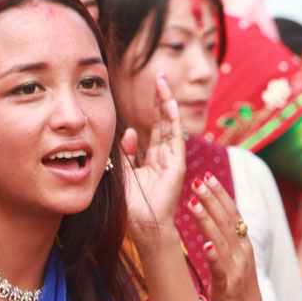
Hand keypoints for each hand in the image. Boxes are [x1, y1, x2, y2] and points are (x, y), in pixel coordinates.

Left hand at [123, 73, 185, 242]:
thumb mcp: (124, 172)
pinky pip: (175, 138)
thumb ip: (126, 152)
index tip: (151, 86)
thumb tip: (129, 132)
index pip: (155, 126)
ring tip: (163, 83)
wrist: (143, 225)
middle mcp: (165, 156)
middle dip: (161, 98)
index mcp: (153, 158)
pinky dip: (172, 121)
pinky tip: (169, 105)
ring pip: (170, 125)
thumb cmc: (133, 204)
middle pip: (164, 121)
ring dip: (166, 103)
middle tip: (160, 76)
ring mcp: (173, 160)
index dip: (153, 107)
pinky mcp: (176, 166)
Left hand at [186, 171, 274, 300]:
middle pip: (227, 220)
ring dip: (207, 219)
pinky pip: (220, 269)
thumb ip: (225, 249)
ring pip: (221, 239)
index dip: (220, 195)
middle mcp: (242, 255)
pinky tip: (205, 245)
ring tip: (193, 201)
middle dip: (212, 198)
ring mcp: (236, 271)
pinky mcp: (227, 288)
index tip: (208, 176)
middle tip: (198, 178)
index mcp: (243, 249)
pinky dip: (214, 256)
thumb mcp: (233, 268)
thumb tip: (212, 232)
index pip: (233, 215)